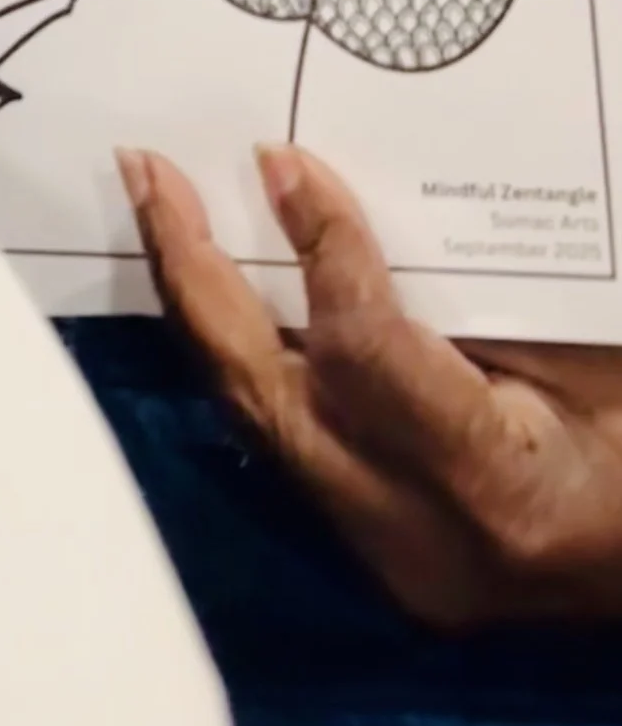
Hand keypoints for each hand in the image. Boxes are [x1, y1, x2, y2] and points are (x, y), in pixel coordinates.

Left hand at [128, 142, 621, 630]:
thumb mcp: (588, 354)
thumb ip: (474, 288)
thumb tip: (332, 192)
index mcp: (499, 491)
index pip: (366, 360)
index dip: (320, 252)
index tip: (281, 161)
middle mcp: (423, 543)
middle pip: (269, 397)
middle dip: (194, 275)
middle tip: (148, 170)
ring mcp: (391, 564)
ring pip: (257, 421)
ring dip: (202, 309)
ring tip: (159, 207)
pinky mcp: (374, 561)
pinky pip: (283, 440)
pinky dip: (245, 356)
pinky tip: (212, 287)